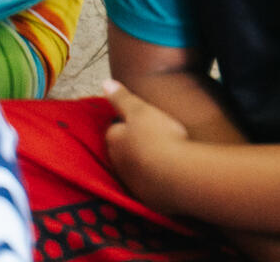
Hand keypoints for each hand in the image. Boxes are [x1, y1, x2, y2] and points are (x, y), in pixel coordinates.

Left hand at [104, 80, 188, 209]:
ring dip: (143, 160)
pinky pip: (148, 182)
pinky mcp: (146, 196)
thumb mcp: (139, 109)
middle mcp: (118, 163)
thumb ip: (122, 98)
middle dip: (132, 143)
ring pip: (134, 167)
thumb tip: (105, 83)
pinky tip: (168, 170)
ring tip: (162, 151)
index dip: (125, 123)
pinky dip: (154, 176)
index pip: (113, 129)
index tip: (140, 119)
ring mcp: (132, 181)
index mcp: (114, 141)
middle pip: (122, 150)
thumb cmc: (156, 136)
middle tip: (152, 134)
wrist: (174, 175)